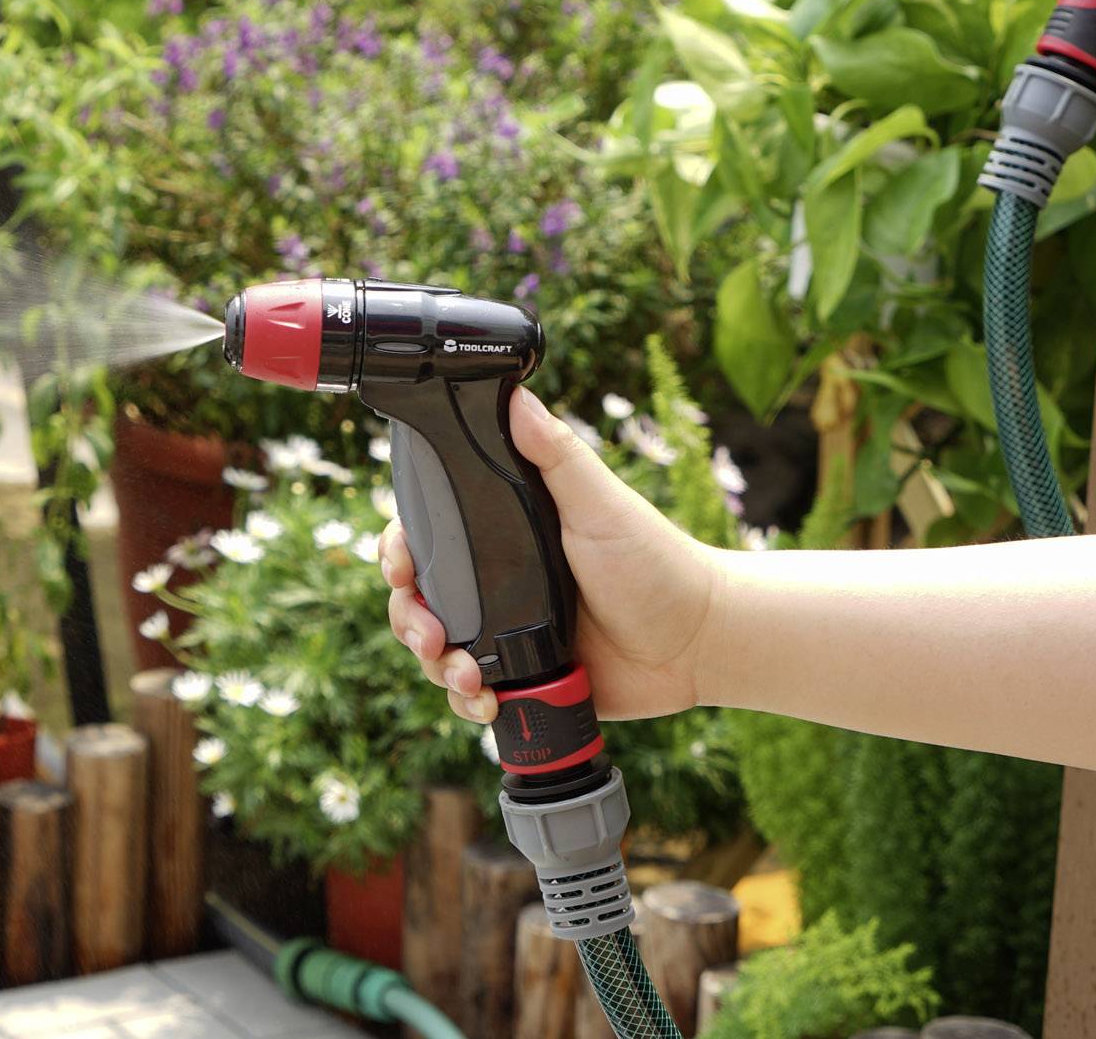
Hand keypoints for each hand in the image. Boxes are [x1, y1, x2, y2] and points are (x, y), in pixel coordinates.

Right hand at [382, 386, 720, 725]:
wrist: (698, 642)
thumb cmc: (656, 564)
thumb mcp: (600, 503)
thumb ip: (556, 454)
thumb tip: (514, 394)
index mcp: (500, 537)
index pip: (425, 539)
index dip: (397, 554)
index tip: (401, 568)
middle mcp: (494, 585)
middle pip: (417, 601)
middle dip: (410, 621)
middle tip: (431, 635)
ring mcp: (505, 634)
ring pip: (436, 653)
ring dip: (434, 666)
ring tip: (467, 675)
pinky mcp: (523, 680)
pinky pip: (471, 694)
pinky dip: (465, 701)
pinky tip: (483, 701)